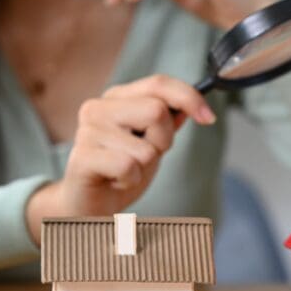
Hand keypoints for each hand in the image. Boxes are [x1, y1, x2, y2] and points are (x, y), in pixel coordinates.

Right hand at [24, 74, 214, 245]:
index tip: (209, 119)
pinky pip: (129, 167)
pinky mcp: (81, 158)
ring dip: (145, 166)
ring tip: (125, 171)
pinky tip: (116, 181)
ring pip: (146, 146)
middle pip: (156, 111)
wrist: (90, 207)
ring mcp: (86, 132)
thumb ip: (168, 121)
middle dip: (163, 141)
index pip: (158, 83)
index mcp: (116, 98)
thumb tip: (192, 106)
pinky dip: (131, 180)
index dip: (189, 97)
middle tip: (144, 156)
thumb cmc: (120, 171)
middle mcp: (97, 108)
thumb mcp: (151, 142)